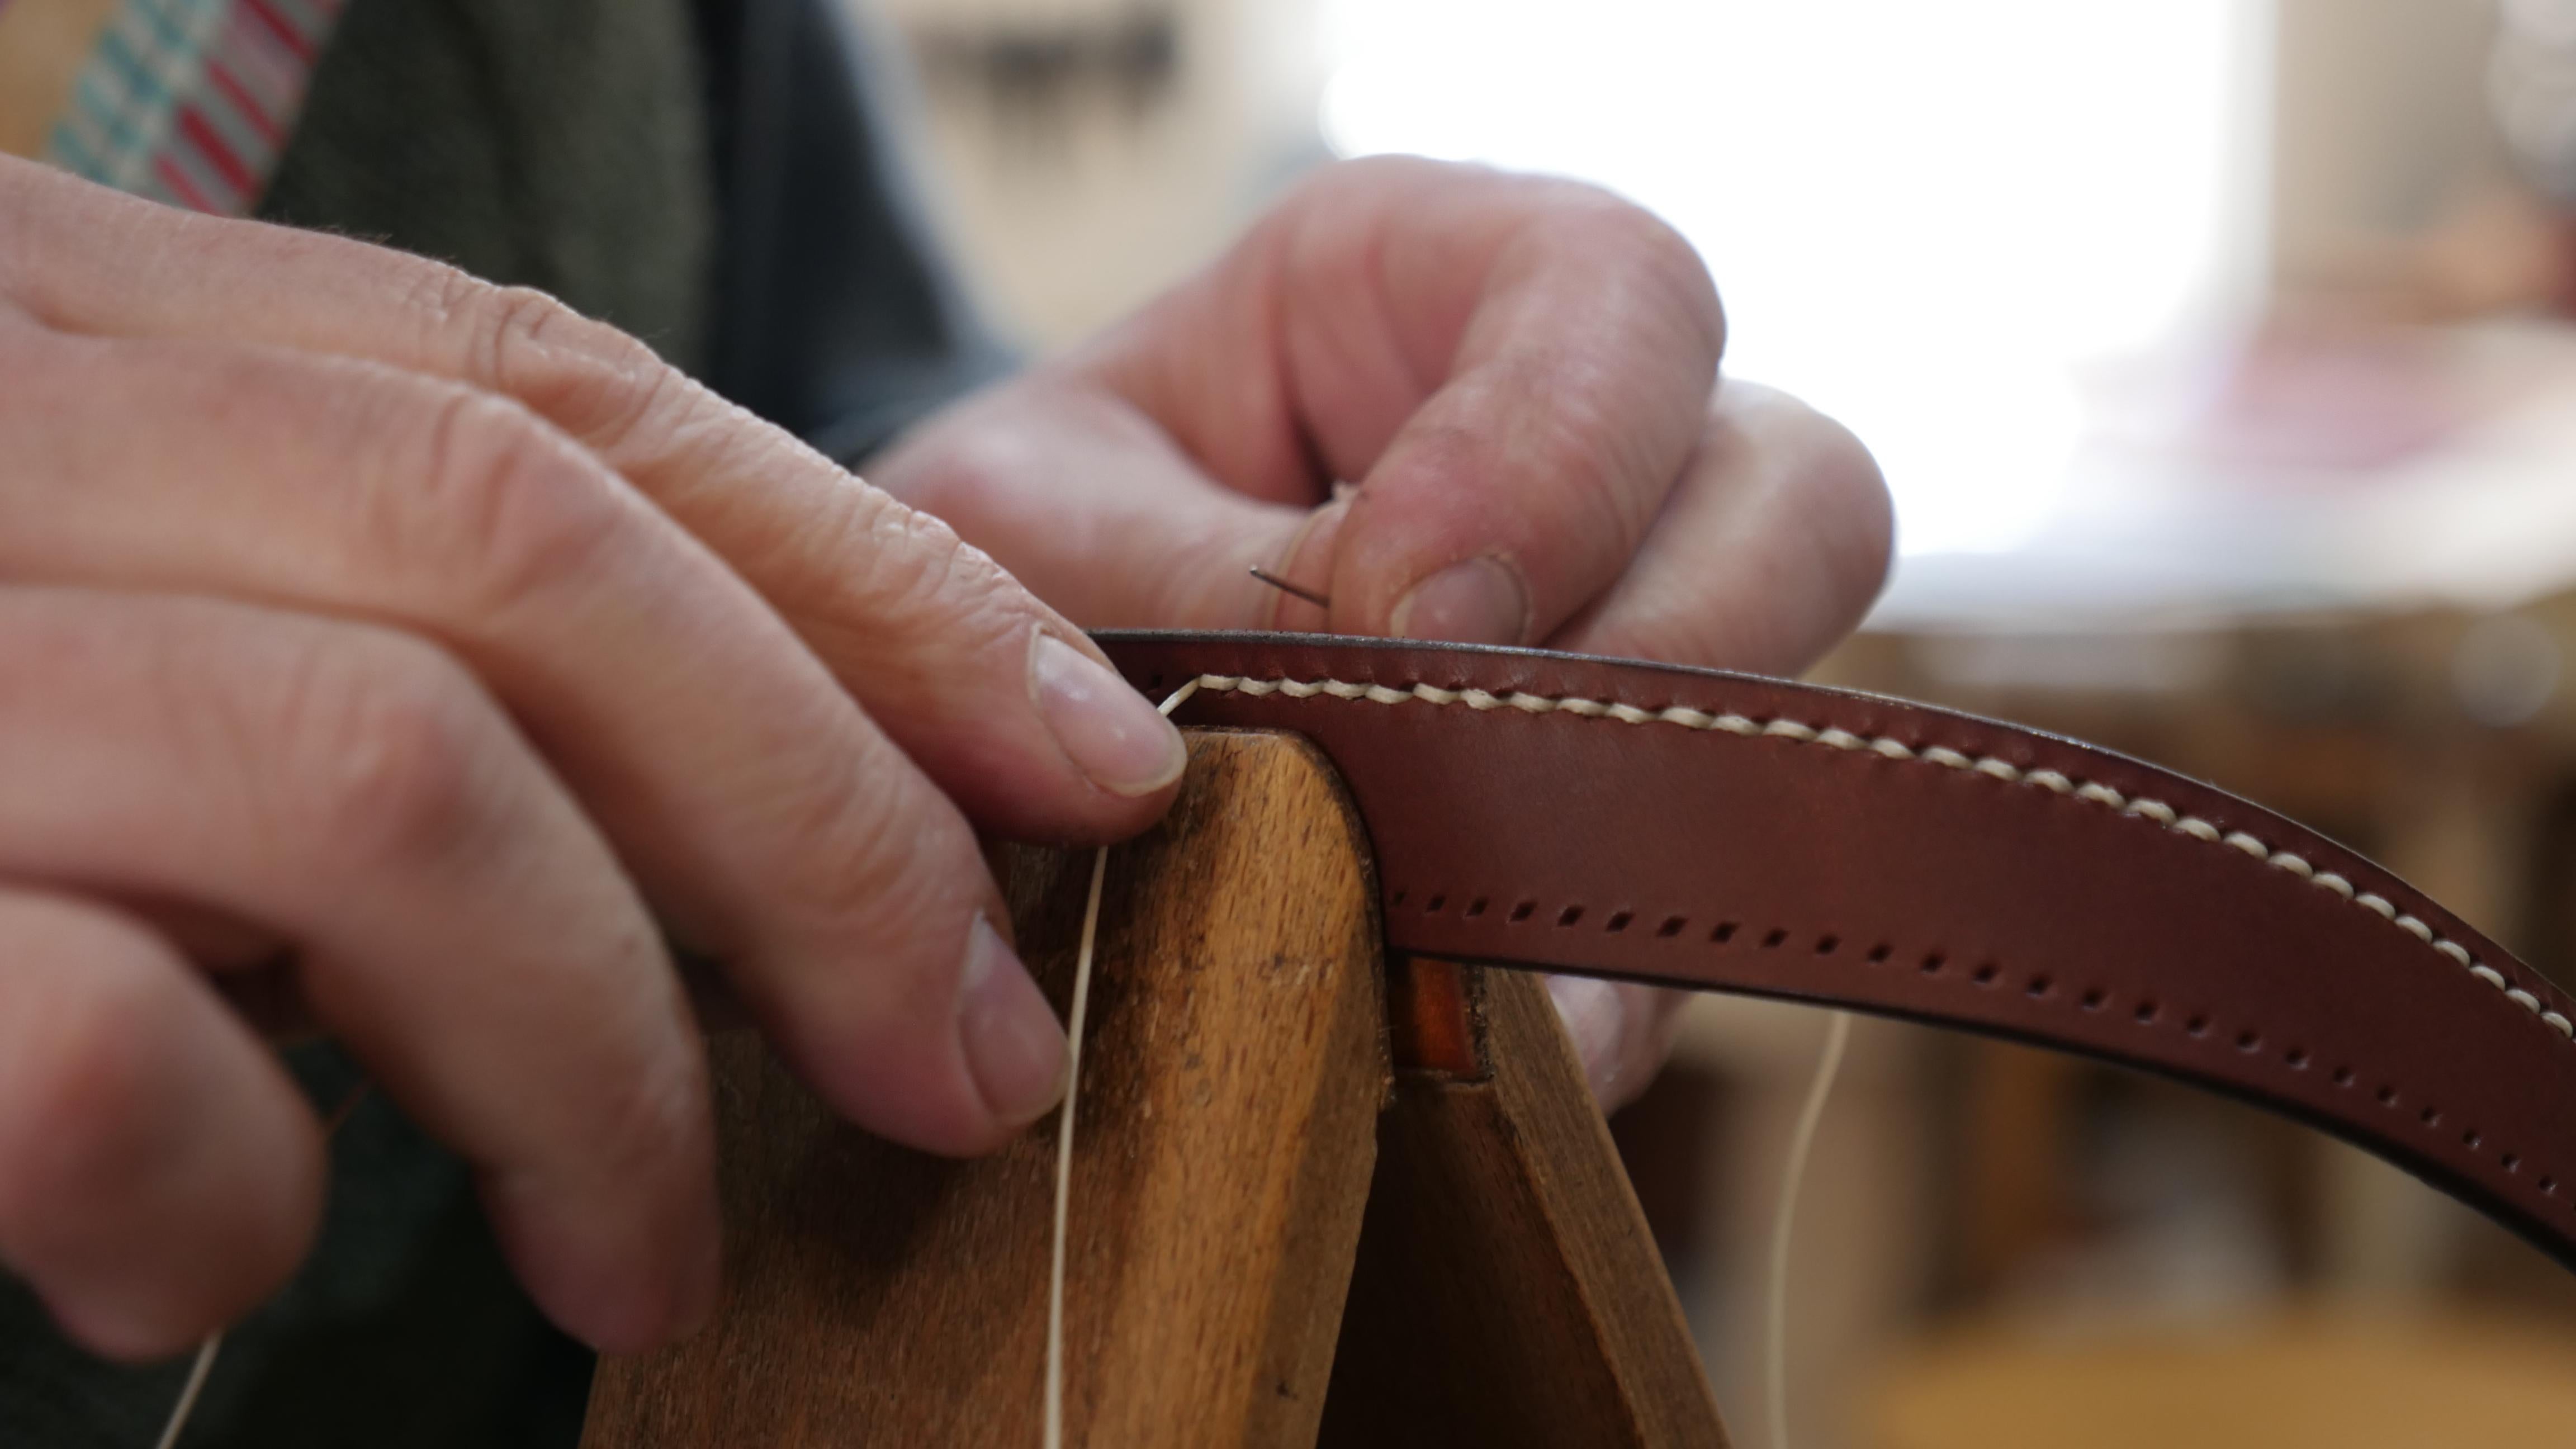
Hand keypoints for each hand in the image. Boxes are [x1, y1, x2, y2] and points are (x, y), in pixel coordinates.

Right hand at [0, 156, 1189, 1359]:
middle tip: (971, 1069)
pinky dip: (222, 1174)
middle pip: (536, 559)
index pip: (571, 400)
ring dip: (597, 1049)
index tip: (1093, 766)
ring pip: (386, 777)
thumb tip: (747, 799)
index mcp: (61, 323)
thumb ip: (350, 624)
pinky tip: (230, 1258)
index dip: (879, 584)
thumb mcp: (104, 612)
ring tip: (648, 1247)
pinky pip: (96, 1031)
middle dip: (824, 828)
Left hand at [871, 156, 1892, 1108]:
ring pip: (1784, 708)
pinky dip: (1609, 976)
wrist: (973, 677)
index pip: (1615, 298)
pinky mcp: (1616, 816)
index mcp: (1444, 280)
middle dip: (1663, 654)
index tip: (1409, 607)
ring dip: (1642, 839)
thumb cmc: (1007, 534)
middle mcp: (1594, 442)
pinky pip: (1693, 898)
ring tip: (1489, 970)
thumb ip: (1189, 583)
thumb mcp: (1032, 520)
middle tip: (1479, 785)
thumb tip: (1362, 751)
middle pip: (1796, 497)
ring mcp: (1636, 630)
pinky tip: (1503, 1036)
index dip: (1556, 457)